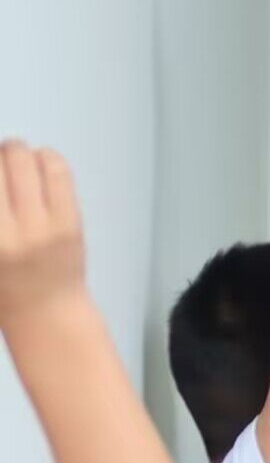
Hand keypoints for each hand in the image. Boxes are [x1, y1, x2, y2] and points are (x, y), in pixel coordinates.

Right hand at [0, 142, 88, 330]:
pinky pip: (58, 172)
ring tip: (14, 159)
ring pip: (25, 160)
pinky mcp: (70, 222)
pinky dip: (46, 157)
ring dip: (15, 151)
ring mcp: (42, 225)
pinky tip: (38, 162)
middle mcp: (7, 232)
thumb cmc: (6, 284)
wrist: (47, 311)